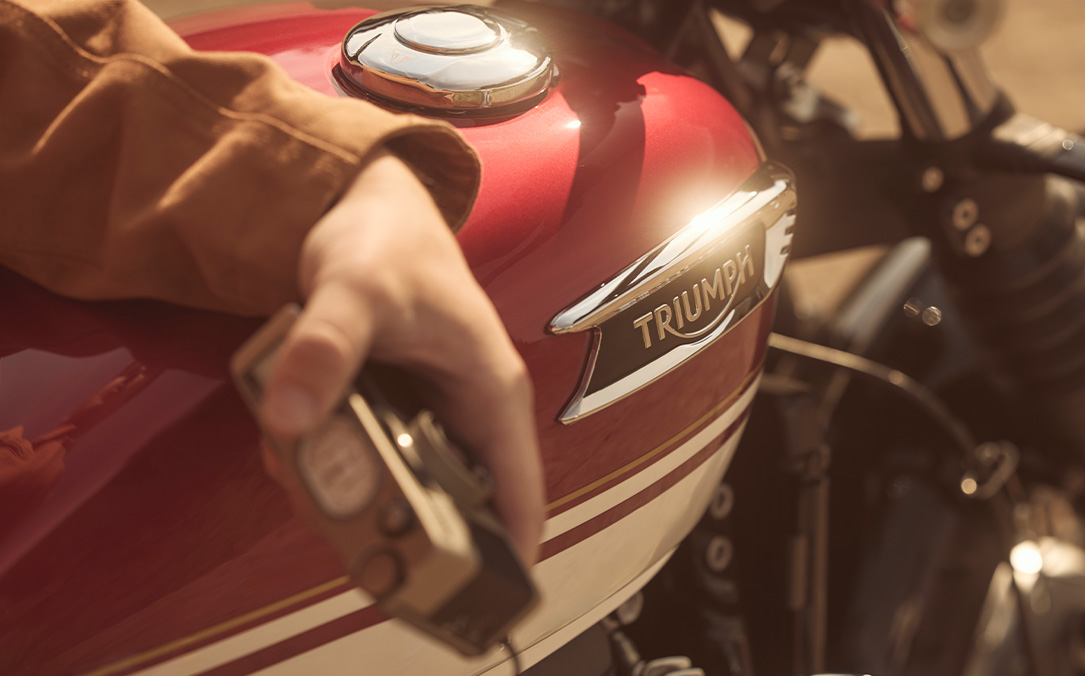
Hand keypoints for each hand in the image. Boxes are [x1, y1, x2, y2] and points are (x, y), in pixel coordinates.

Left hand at [257, 149, 543, 565]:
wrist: (363, 200)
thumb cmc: (387, 241)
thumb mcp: (355, 290)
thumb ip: (324, 349)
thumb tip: (290, 419)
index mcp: (490, 396)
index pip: (520, 498)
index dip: (506, 560)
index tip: (477, 609)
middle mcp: (466, 413)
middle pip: (453, 505)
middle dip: (402, 530)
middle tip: (352, 542)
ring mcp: (427, 413)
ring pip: (402, 486)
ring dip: (352, 495)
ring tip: (302, 471)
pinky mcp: (390, 407)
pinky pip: (365, 458)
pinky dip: (329, 464)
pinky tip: (293, 446)